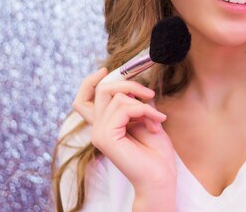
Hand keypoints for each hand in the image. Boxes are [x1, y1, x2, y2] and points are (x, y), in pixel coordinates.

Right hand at [72, 67, 176, 194]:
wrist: (161, 176)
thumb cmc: (156, 151)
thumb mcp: (144, 117)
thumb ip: (132, 101)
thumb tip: (129, 83)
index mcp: (104, 124)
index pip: (84, 99)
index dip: (91, 81)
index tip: (106, 70)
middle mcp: (97, 128)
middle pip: (102, 89)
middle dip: (129, 84)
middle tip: (150, 95)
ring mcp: (99, 133)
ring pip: (117, 96)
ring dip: (144, 103)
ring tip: (157, 118)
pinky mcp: (105, 137)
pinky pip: (125, 107)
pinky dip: (145, 110)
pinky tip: (156, 123)